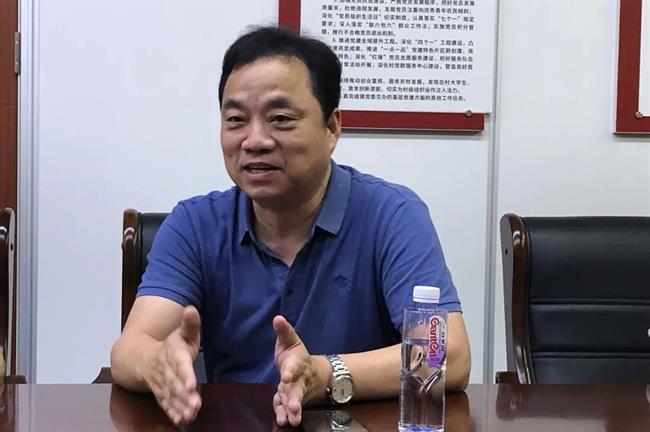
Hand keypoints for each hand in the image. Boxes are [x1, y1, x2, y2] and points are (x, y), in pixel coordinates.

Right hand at [141, 306, 201, 425]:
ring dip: (179, 406)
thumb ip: (189, 323)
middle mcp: (166, 370)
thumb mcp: (181, 332)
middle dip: (184, 395)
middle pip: (175, 384)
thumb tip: (192, 308)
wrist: (139, 357)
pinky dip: (172, 413)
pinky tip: (181, 421)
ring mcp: (162, 384)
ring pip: (170, 396)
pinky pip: (165, 404)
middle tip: (194, 405)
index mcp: (173, 353)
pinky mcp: (161, 394)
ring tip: (190, 415)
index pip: (180, 364)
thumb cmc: (170, 345)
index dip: (185, 374)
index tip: (192, 384)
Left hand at [272, 315, 329, 426]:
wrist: (311, 372)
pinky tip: (282, 420)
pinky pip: (287, 407)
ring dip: (292, 411)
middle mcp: (298, 379)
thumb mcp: (290, 340)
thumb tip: (277, 317)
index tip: (286, 377)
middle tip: (294, 407)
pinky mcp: (290, 399)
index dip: (290, 372)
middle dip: (295, 399)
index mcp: (297, 363)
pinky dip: (284, 413)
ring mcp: (295, 391)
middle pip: (297, 390)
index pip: (294, 367)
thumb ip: (284, 331)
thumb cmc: (296, 354)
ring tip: (290, 421)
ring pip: (294, 402)